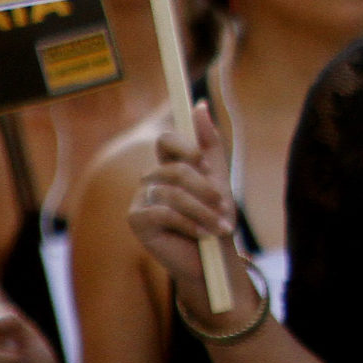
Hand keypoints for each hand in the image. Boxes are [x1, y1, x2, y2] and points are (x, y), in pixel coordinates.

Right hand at [129, 109, 237, 308]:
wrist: (213, 258)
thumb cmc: (216, 217)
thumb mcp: (219, 178)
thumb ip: (209, 143)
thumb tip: (200, 104)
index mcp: (168, 165)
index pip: (167, 140)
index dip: (187, 148)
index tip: (208, 167)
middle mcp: (150, 179)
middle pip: (174, 168)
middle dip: (205, 189)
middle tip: (226, 207)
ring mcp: (140, 198)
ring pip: (172, 193)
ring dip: (202, 211)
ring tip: (220, 228)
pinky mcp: (136, 219)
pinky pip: (162, 212)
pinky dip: (189, 223)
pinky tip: (203, 234)